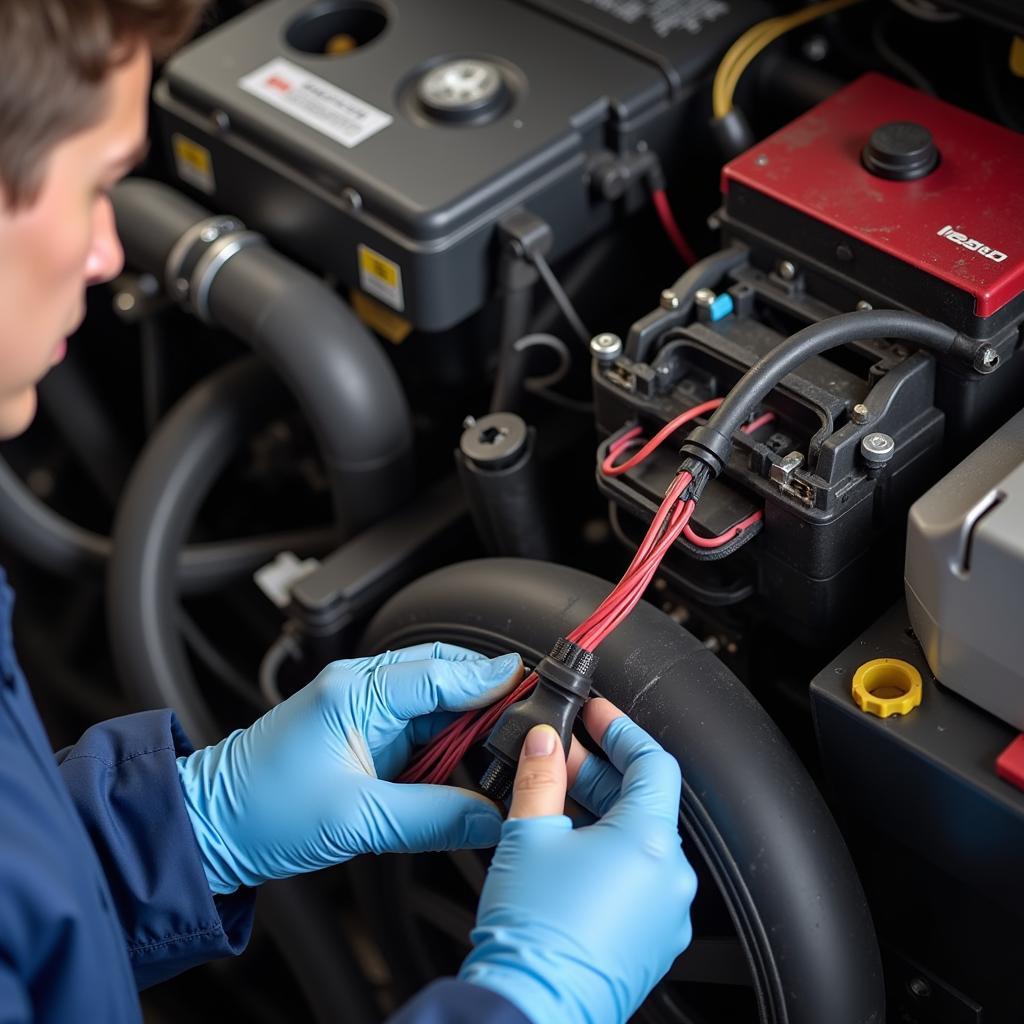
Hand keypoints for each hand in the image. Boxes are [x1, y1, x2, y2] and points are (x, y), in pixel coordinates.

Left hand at [176, 643, 521, 893]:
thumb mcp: (357, 819)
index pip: (438, 673)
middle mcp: (360, 689)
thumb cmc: (262, 811)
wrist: (212, 828)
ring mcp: (361, 709)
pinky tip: (466, 764)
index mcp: (354, 691)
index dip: (488, 681)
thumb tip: (492, 818)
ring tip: (503, 749)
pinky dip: (446, 744)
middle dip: (485, 698)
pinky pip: (419, 729)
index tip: (530, 687)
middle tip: (526, 722)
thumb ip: (433, 817)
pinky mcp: (362, 733)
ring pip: (435, 704)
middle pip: (442, 677)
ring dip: (467, 725)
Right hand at [459, 698, 696, 1023]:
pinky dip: (608, 853)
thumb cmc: (532, 933)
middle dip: (600, 772)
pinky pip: (637, 880)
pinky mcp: (651, 942)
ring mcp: (665, 915)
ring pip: (639, 842)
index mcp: (650, 843)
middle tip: (558, 755)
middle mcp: (670, 879)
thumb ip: (540, 775)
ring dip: (601, 812)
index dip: (622, 729)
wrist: (529, 1011)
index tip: (598, 713)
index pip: (653, 763)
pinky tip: (567, 848)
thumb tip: (544, 743)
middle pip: (644, 801)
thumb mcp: (529, 834)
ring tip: (554, 800)